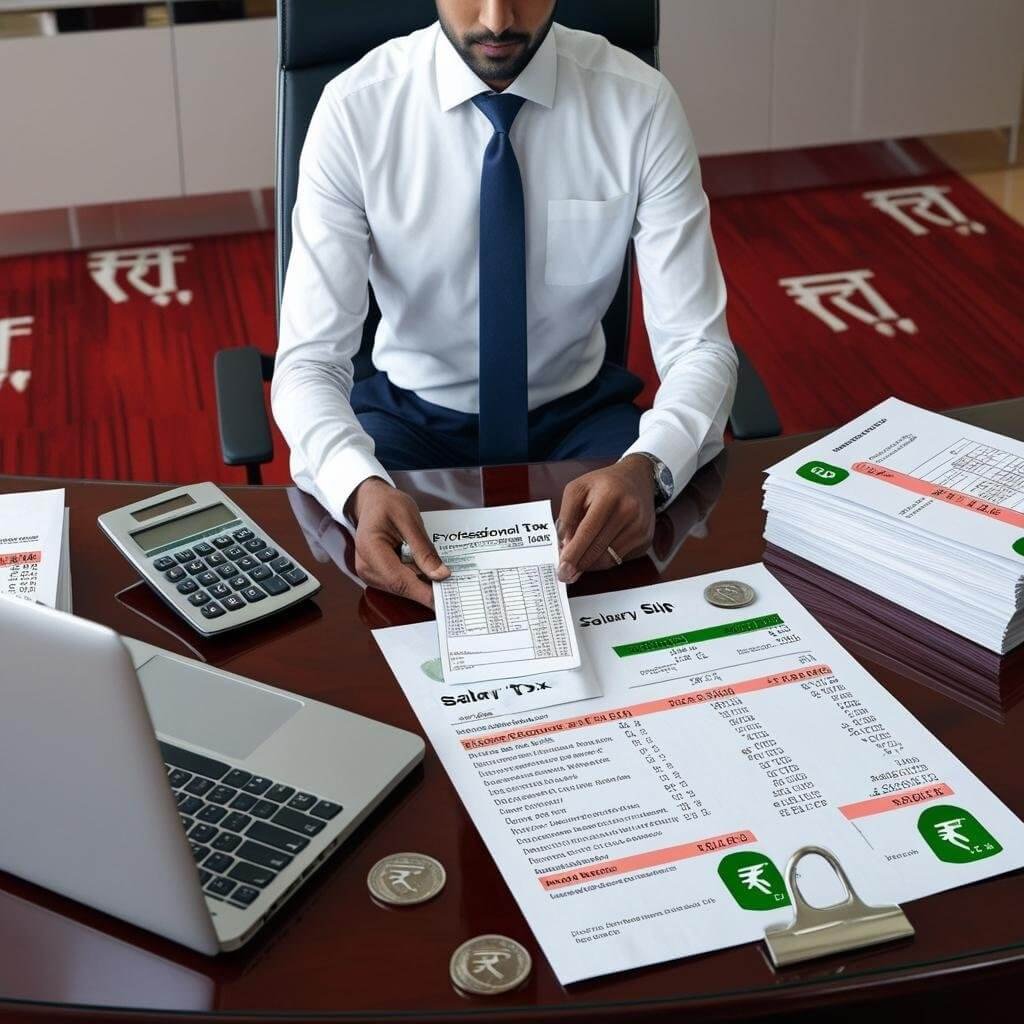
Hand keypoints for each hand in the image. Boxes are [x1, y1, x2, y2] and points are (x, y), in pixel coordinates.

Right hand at [348, 478, 449, 607]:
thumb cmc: (387, 505)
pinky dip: (415, 578)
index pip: (399, 580)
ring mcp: (369, 573)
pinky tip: (428, 570)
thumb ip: (424, 549)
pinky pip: (399, 582)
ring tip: (442, 574)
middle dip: (427, 588)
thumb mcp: (409, 520)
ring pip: (401, 588)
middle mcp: (366, 567)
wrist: (371, 502)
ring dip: (422, 583)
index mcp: (370, 550)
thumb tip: (441, 574)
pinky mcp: (376, 575)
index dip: (423, 592)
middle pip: (400, 588)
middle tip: (453, 586)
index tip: (445, 599)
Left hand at [556, 456, 655, 582]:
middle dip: (579, 564)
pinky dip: (604, 559)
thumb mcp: (578, 488)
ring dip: (590, 563)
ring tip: (579, 559)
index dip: (574, 553)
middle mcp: (629, 512)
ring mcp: (640, 528)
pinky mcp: (645, 540)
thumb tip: (565, 545)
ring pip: (609, 559)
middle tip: (565, 573)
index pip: (588, 531)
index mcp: (609, 495)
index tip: (563, 569)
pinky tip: (598, 550)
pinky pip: (619, 559)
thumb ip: (567, 515)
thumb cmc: (604, 483)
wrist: (638, 479)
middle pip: (598, 549)